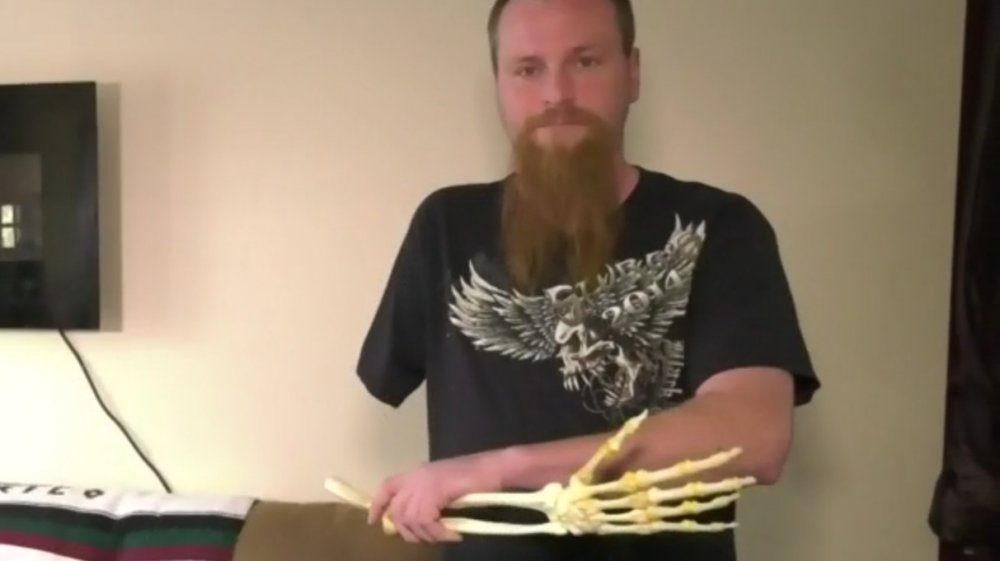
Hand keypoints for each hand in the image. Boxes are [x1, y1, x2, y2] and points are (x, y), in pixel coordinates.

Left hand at [367, 452, 507, 542]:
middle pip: (398, 512)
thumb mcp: (444, 486)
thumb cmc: (475, 477)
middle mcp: (415, 476)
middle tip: (430, 537)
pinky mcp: (433, 491)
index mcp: (416, 472)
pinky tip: (454, 534)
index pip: (387, 487)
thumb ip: (428, 498)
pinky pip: (426, 522)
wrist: (492, 469)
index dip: (378, 505)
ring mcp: (423, 483)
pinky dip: (439, 533)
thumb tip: (415, 521)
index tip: (374, 522)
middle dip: (410, 531)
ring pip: (411, 520)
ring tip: (446, 535)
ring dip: (428, 535)